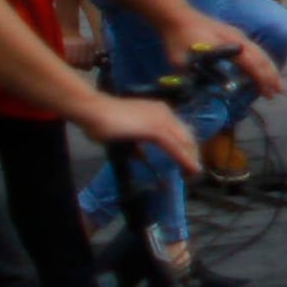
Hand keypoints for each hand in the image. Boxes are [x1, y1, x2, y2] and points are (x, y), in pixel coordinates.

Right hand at [82, 92, 204, 171]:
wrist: (93, 111)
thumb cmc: (104, 122)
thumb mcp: (126, 136)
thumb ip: (137, 145)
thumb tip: (142, 157)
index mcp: (159, 111)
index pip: (180, 131)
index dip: (186, 148)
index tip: (188, 163)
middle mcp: (165, 113)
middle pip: (187, 136)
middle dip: (192, 155)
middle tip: (192, 173)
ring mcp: (161, 119)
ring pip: (184, 142)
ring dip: (191, 159)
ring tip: (193, 175)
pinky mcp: (155, 129)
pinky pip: (174, 146)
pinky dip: (184, 159)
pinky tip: (190, 169)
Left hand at [169, 13, 286, 103]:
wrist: (176, 15)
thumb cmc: (179, 39)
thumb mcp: (182, 62)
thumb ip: (197, 77)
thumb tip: (209, 92)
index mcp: (228, 45)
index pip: (251, 64)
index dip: (261, 79)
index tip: (268, 93)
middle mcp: (238, 39)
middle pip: (261, 58)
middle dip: (271, 75)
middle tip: (278, 92)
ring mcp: (237, 35)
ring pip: (260, 52)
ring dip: (269, 68)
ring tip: (276, 83)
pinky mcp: (234, 34)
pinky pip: (254, 49)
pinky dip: (262, 60)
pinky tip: (262, 68)